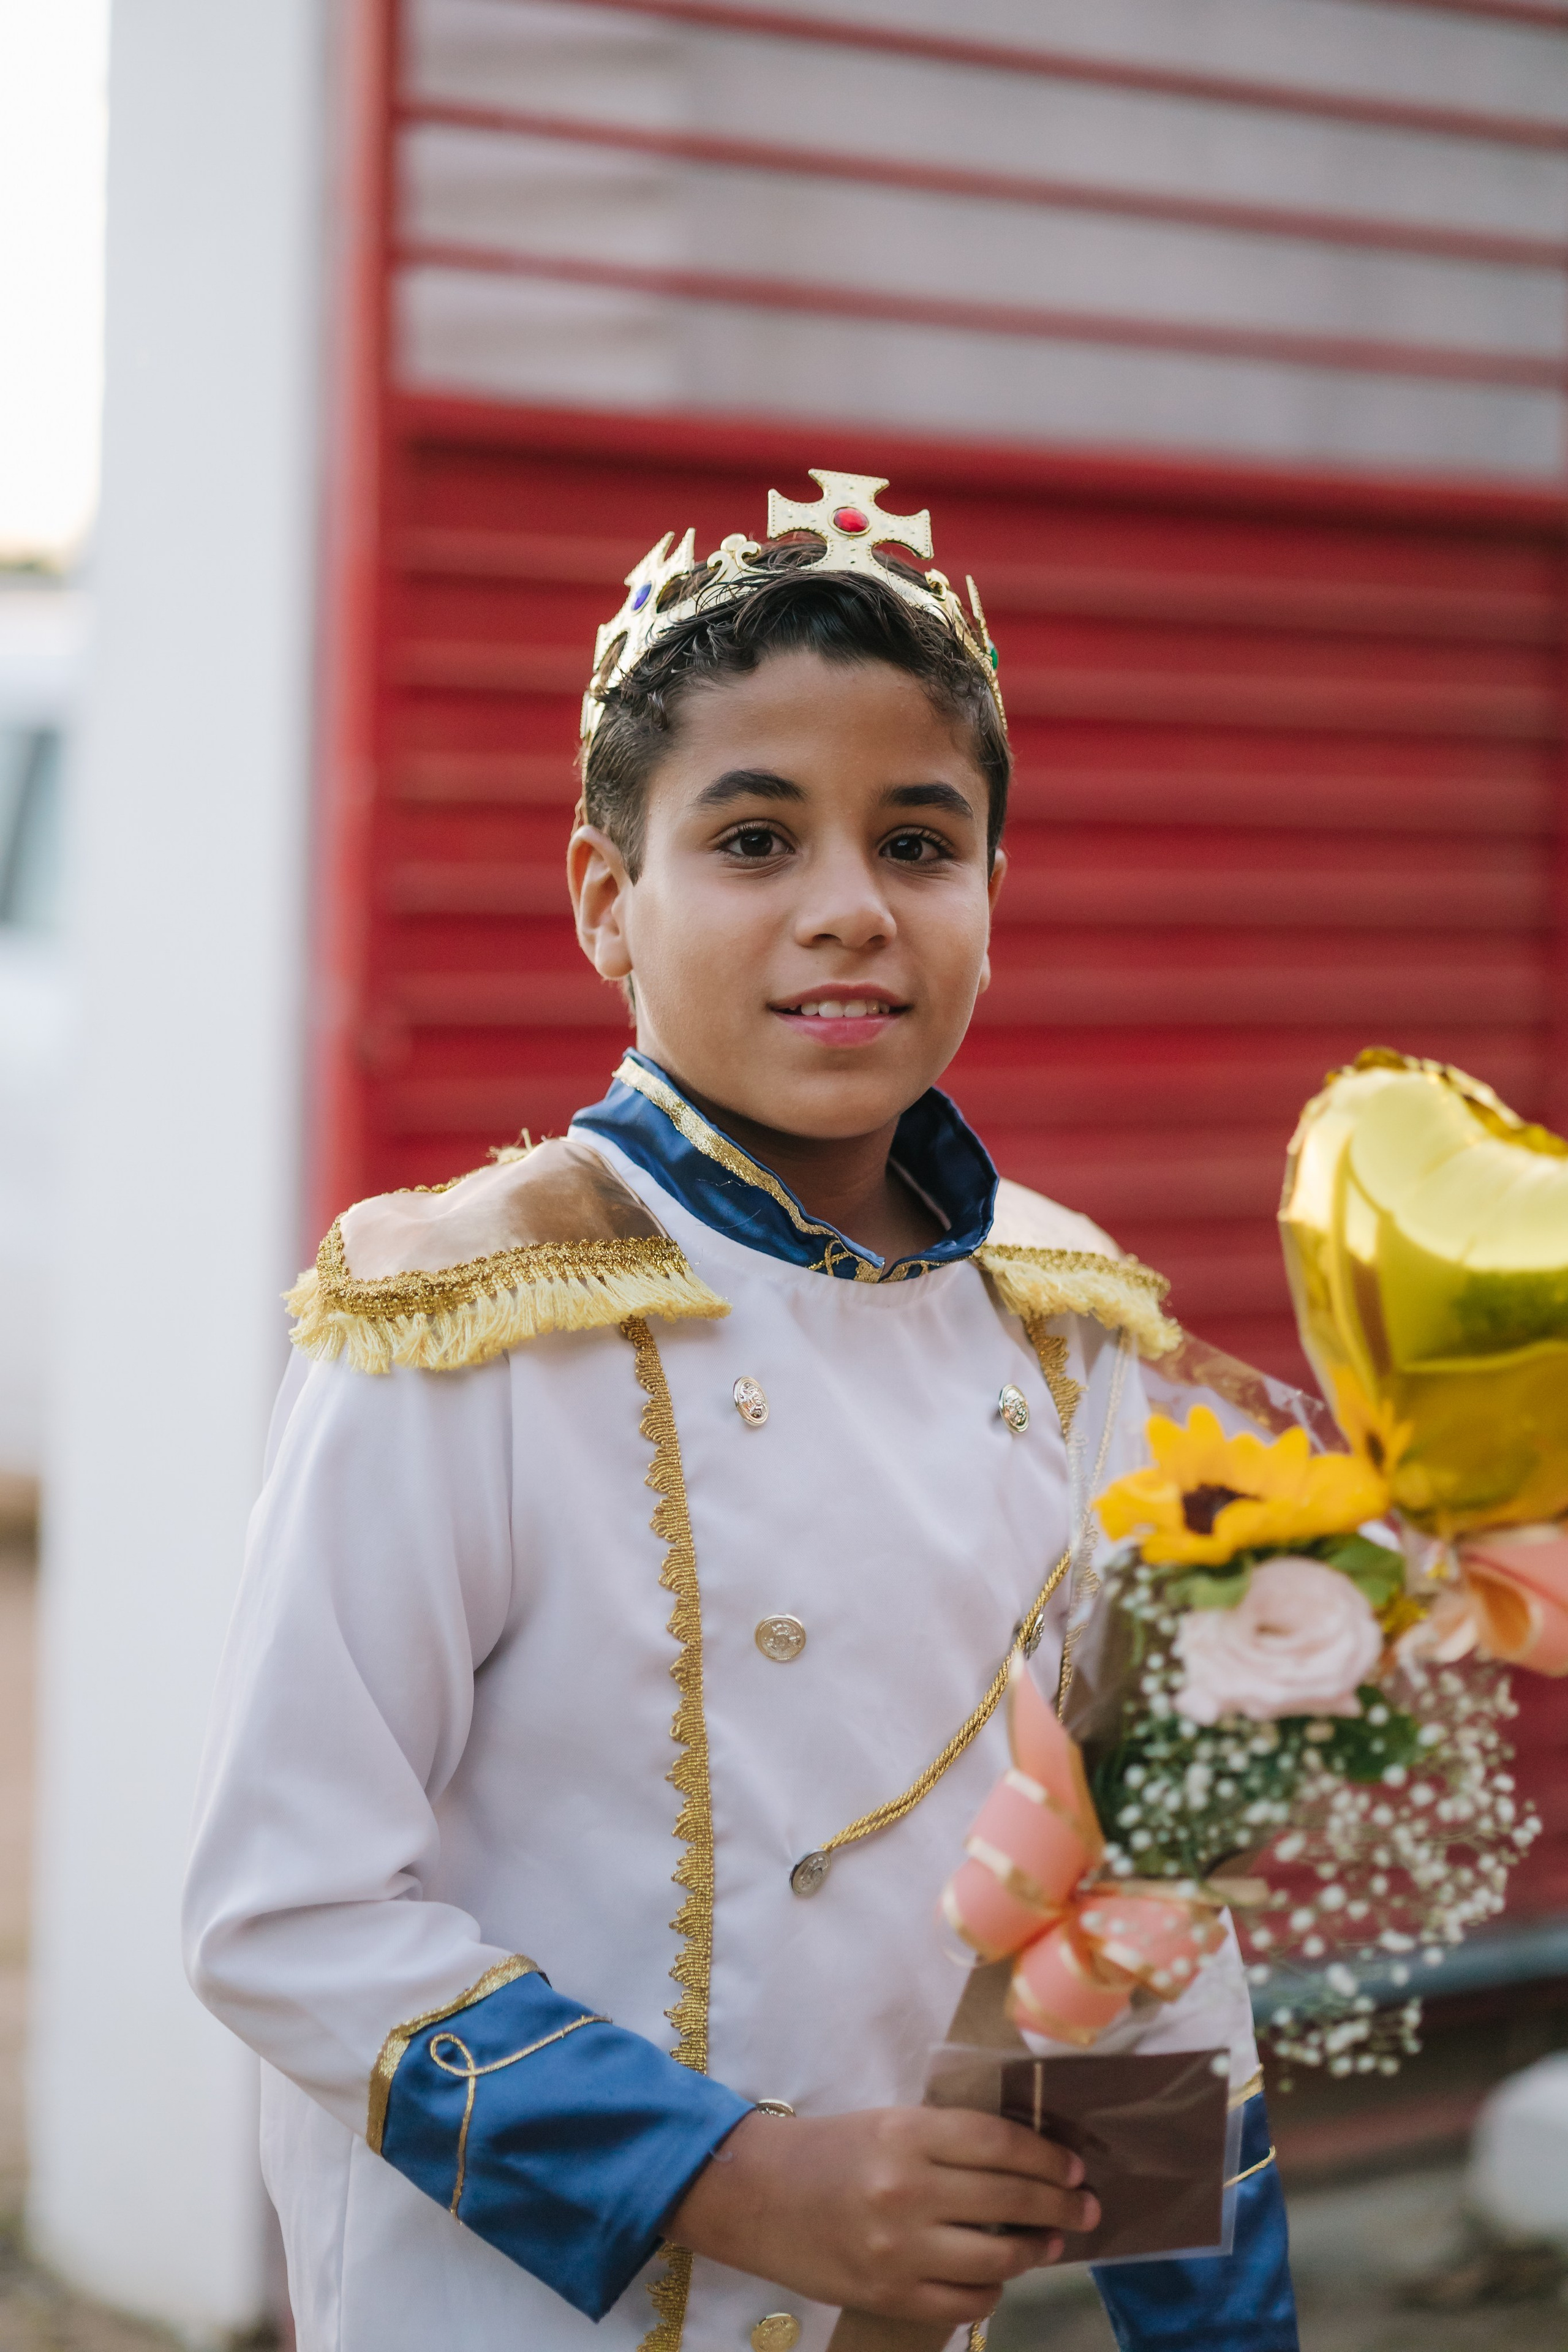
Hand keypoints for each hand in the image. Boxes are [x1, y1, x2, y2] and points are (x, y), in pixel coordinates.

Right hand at [666, 2105, 1098, 2325]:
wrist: (757, 2195)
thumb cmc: (830, 2150)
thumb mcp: (889, 2124)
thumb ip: (949, 2142)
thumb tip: (1026, 2163)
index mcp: (907, 2133)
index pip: (1000, 2142)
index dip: (1047, 2157)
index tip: (1074, 2167)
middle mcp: (907, 2190)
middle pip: (1010, 2199)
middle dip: (1061, 2205)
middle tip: (1087, 2206)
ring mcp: (899, 2250)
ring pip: (997, 2259)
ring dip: (1035, 2251)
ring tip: (1050, 2242)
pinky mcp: (889, 2296)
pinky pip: (966, 2304)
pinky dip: (993, 2292)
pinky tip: (998, 2278)